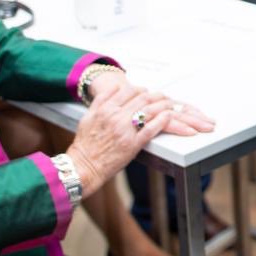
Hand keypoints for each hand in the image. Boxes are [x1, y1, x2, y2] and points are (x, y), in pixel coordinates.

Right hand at [67, 77, 213, 196]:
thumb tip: (112, 89)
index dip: (141, 89)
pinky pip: (151, 128)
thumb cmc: (85, 145)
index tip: (146, 92)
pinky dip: (163, 121)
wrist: (83, 166)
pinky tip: (169, 116)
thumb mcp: (87, 117)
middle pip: (143, 98)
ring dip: (164, 105)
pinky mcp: (133, 144)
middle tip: (163, 97)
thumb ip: (100, 101)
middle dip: (156, 96)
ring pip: (150, 110)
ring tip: (171, 105)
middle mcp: (116, 116)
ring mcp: (125, 130)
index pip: (129, 90)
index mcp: (105, 109)